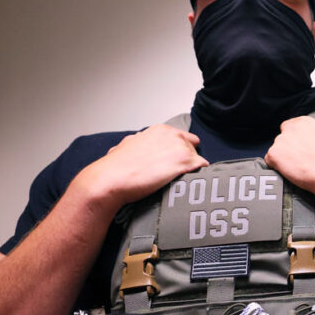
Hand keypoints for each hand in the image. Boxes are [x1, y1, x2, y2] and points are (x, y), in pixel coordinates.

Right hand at [74, 124, 208, 209]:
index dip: (179, 152)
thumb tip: (142, 149)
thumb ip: (142, 144)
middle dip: (187, 159)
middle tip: (177, 173)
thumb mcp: (129, 146)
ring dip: (192, 169)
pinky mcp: (185, 162)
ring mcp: (180, 147)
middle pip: (192, 147)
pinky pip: (203, 167)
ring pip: (198, 158)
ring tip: (180, 181)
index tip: (174, 162)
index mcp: (159, 130)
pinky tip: (191, 183)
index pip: (182, 138)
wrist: (110, 179)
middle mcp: (172, 135)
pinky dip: (200, 176)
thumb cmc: (116, 167)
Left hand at [265, 116, 314, 198]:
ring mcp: (281, 141)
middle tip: (299, 159)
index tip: (301, 147)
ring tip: (296, 168)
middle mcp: (291, 129)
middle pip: (283, 138)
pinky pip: (269, 161)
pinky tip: (289, 172)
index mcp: (305, 123)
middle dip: (288, 148)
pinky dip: (276, 167)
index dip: (296, 139)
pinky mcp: (275, 155)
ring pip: (276, 150)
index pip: (291, 127)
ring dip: (283, 158)